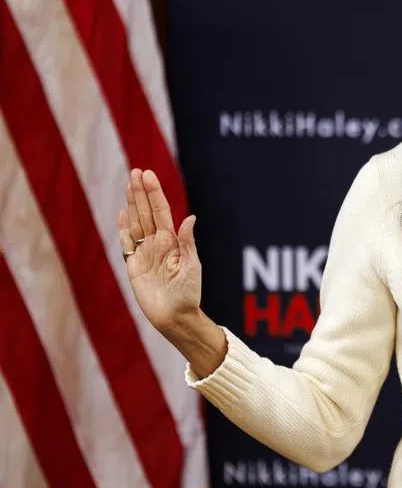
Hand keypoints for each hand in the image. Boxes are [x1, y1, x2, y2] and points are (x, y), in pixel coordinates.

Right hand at [117, 168, 201, 335]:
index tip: (148, 175)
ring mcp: (144, 252)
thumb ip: (187, 242)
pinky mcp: (133, 265)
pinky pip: (126, 243)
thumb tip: (189, 218)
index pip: (161, 211)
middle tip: (136, 171)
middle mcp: (157, 243)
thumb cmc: (188, 293)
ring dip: (132, 204)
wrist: (175, 316)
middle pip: (147, 213)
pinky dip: (123, 228)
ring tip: (129, 184)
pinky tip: (122, 213)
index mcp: (172, 241)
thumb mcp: (192, 265)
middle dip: (141, 192)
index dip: (154, 193)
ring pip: (136, 223)